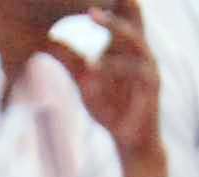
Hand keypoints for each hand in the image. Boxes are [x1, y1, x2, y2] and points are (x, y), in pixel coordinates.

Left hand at [58, 0, 162, 163]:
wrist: (133, 142)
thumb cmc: (111, 109)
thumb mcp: (86, 80)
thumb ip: (71, 60)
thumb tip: (46, 42)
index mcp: (126, 43)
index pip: (121, 8)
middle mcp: (141, 48)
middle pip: (134, 11)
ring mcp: (149, 65)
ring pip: (134, 36)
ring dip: (112, 25)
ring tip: (91, 14)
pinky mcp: (152, 85)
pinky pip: (134, 70)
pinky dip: (112, 66)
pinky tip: (92, 66)